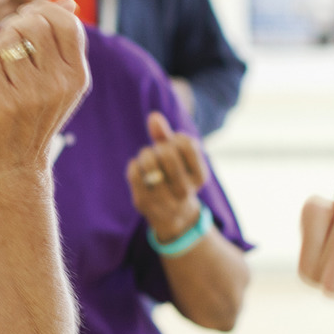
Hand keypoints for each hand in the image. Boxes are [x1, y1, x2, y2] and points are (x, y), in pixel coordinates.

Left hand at [0, 0, 90, 174]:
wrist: (14, 167)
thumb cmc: (33, 116)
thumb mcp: (58, 82)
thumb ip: (63, 42)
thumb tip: (68, 2)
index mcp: (77, 76)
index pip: (66, 22)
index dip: (43, 11)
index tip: (27, 20)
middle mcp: (58, 85)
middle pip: (34, 24)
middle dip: (14, 25)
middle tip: (6, 41)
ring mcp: (30, 95)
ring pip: (7, 39)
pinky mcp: (0, 103)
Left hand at [126, 110, 208, 241]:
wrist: (172, 216)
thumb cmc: (175, 177)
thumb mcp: (178, 158)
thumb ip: (167, 136)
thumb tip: (153, 116)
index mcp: (200, 176)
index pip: (187, 144)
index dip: (176, 138)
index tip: (174, 144)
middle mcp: (185, 191)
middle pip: (168, 153)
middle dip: (159, 146)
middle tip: (157, 151)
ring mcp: (164, 200)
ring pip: (150, 163)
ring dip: (145, 154)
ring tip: (147, 158)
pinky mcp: (144, 203)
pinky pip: (134, 173)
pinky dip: (134, 165)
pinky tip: (138, 168)